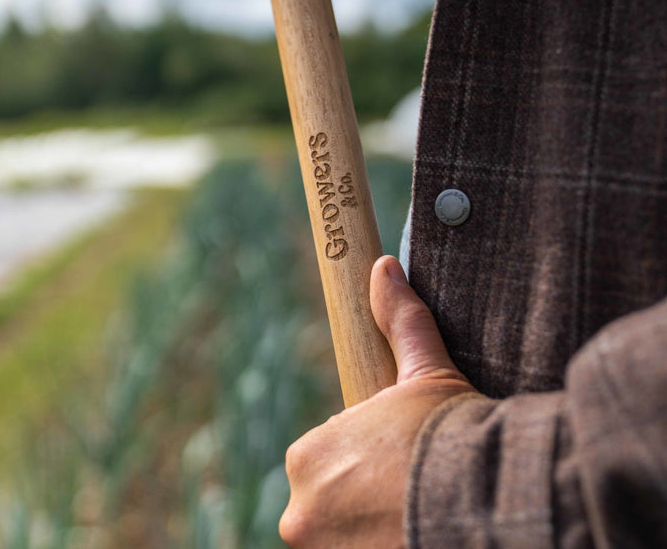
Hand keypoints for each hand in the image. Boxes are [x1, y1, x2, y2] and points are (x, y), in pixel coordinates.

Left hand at [279, 256, 477, 547]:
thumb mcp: (426, 373)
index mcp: (306, 456)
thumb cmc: (451, 435)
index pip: (327, 460)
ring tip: (416, 517)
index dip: (366, 461)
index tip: (401, 464)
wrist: (489, 502)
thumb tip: (383, 268)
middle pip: (331, 506)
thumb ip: (400, 321)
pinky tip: (413, 536)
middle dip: (365, 502)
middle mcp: (299, 512)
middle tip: (411, 494)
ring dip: (372, 531)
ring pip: (344, 538)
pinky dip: (377, 548)